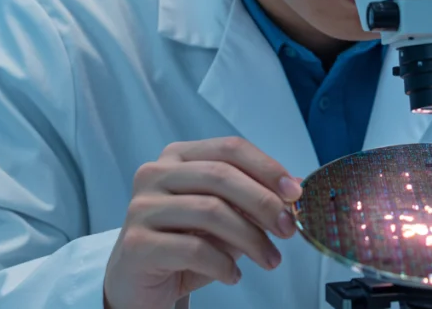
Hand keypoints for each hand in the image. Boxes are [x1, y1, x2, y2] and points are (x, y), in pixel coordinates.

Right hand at [104, 137, 302, 308]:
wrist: (139, 282)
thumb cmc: (185, 243)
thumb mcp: (225, 217)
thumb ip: (253, 199)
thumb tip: (294, 188)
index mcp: (178, 157)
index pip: (229, 149)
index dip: (267, 167)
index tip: (294, 193)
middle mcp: (155, 174)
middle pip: (221, 176)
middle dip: (263, 204)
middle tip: (288, 230)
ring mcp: (142, 207)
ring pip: (210, 211)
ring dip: (250, 239)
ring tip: (270, 260)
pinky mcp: (137, 243)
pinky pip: (193, 249)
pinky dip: (223, 264)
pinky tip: (233, 275)